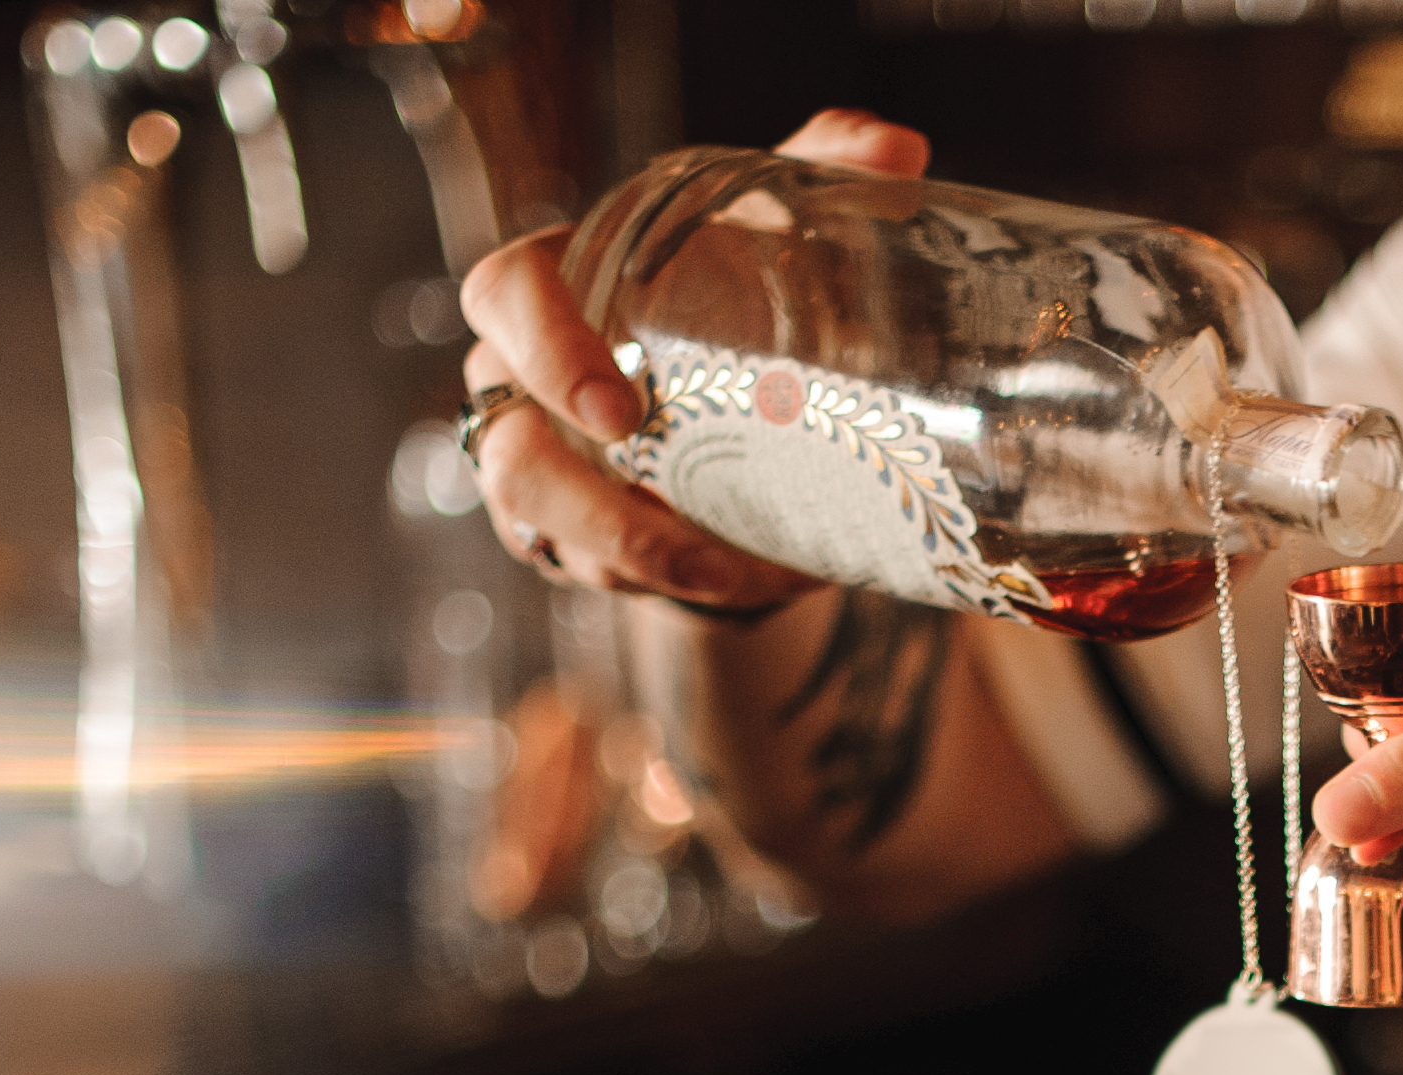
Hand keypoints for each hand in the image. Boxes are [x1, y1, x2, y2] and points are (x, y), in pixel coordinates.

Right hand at [455, 111, 932, 619]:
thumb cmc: (728, 280)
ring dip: (651, 570)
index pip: (504, 298)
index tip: (621, 411)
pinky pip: (602, 580)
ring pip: (552, 535)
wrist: (732, 379)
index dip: (543, 352)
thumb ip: (825, 169)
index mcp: (557, 285)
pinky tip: (762, 586)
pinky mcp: (577, 540)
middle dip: (588, 509)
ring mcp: (543, 470)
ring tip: (751, 578)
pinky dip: (681, 594)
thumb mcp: (771, 220)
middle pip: (508, 453)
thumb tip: (898, 152)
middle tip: (690, 542)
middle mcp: (525, 382)